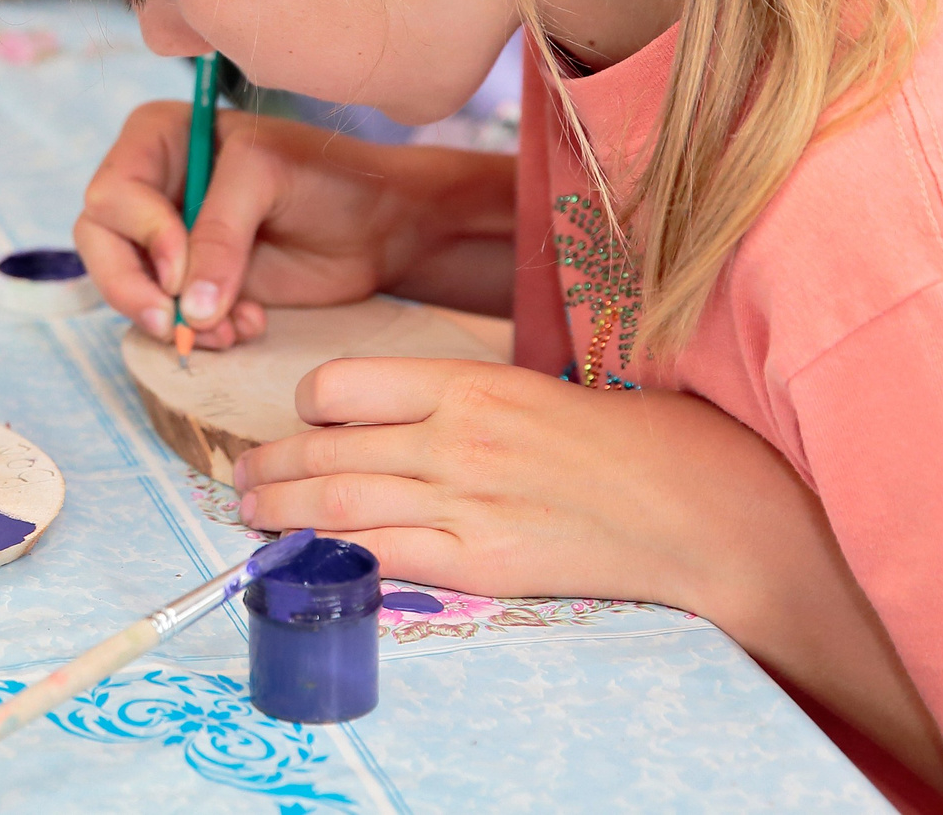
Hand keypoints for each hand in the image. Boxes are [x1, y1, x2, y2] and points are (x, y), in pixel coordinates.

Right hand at [76, 106, 515, 347]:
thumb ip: (220, 234)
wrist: (379, 226)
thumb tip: (186, 308)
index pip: (112, 193)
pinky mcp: (191, 285)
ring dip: (174, 321)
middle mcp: (151, 188)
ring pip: (128, 289)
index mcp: (159, 139)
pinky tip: (248, 326)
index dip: (141, 235)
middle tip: (176, 325)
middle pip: (100, 243)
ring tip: (232, 328)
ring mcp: (167, 240)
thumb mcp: (267, 179)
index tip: (183, 268)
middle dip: (134, 290)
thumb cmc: (326, 176)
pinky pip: (167, 319)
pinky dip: (201, 333)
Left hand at [233, 354, 942, 803]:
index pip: (342, 383)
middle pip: (324, 447)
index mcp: (467, 381)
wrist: (699, 507)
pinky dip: (331, 557)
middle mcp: (453, 435)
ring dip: (279, 512)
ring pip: (336, 502)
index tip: (301, 422)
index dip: (307, 406)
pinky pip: (383, 556)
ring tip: (251, 517)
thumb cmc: (630, 440)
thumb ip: (463, 400)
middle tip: (242, 479)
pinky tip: (303, 560)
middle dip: (270, 467)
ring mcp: (464, 500)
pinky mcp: (482, 560)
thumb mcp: (538, 388)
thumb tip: (402, 416)